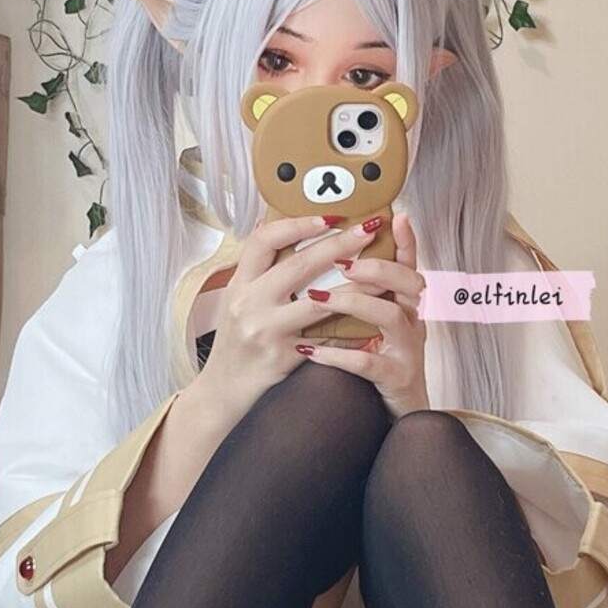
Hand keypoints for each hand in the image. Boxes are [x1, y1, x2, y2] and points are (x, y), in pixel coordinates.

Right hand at [196, 213, 380, 425]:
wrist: (223, 390)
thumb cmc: (236, 340)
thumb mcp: (238, 300)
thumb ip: (258, 270)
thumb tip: (275, 226)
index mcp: (240, 283)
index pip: (264, 241)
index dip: (296, 224)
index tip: (327, 217)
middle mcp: (250, 303)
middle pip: (299, 265)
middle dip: (339, 244)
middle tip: (368, 230)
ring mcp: (267, 331)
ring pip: (320, 303)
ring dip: (357, 287)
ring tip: (384, 275)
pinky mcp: (284, 357)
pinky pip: (327, 340)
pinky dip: (352, 330)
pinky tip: (375, 320)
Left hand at [299, 211, 430, 420]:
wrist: (398, 416)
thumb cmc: (378, 365)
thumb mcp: (373, 326)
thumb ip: (360, 295)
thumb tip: (327, 261)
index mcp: (405, 306)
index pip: (408, 265)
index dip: (406, 241)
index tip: (395, 217)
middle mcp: (412, 323)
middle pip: (408, 284)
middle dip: (376, 267)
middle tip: (343, 261)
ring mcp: (406, 351)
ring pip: (390, 317)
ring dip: (353, 302)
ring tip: (318, 296)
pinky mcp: (396, 379)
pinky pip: (369, 362)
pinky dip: (340, 354)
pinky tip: (313, 351)